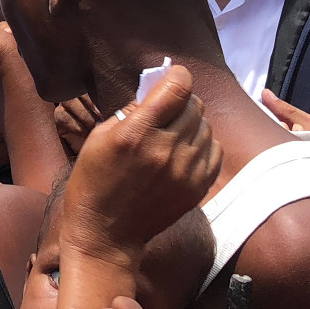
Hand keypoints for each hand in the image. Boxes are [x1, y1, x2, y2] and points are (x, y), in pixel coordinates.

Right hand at [59, 67, 220, 260]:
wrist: (106, 233)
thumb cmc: (94, 180)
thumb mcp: (100, 136)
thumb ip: (132, 110)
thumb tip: (156, 91)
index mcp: (137, 133)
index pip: (178, 88)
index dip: (177, 75)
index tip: (171, 77)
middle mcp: (165, 150)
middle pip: (194, 105)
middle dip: (182, 100)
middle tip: (168, 108)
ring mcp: (185, 171)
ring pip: (206, 126)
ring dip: (192, 122)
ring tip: (174, 131)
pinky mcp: (197, 188)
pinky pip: (215, 150)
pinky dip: (203, 144)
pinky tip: (185, 149)